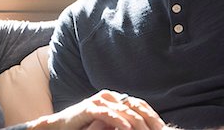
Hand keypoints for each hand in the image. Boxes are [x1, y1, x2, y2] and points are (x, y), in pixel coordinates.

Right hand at [27, 89, 167, 129]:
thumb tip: (141, 128)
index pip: (139, 105)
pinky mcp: (89, 108)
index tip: (163, 128)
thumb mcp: (108, 125)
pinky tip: (127, 129)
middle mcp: (109, 97)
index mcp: (116, 99)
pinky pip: (107, 114)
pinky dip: (118, 121)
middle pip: (134, 107)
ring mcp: (99, 101)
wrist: (61, 126)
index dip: (152, 116)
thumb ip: (122, 123)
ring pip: (123, 110)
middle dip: (148, 120)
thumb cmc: (85, 127)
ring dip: (136, 122)